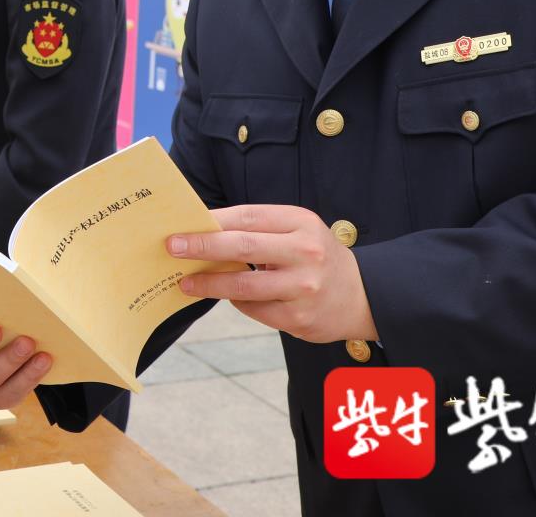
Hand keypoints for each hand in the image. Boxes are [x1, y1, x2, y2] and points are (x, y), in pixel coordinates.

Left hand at [170, 204, 376, 341]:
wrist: (362, 295)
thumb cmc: (315, 256)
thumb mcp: (296, 230)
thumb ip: (257, 229)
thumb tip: (203, 230)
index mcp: (301, 223)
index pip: (248, 217)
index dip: (212, 221)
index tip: (182, 225)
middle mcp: (305, 253)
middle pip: (243, 247)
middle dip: (202, 246)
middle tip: (173, 247)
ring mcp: (303, 288)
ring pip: (242, 286)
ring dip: (209, 284)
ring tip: (186, 282)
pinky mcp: (299, 318)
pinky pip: (254, 309)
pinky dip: (237, 302)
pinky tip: (229, 297)